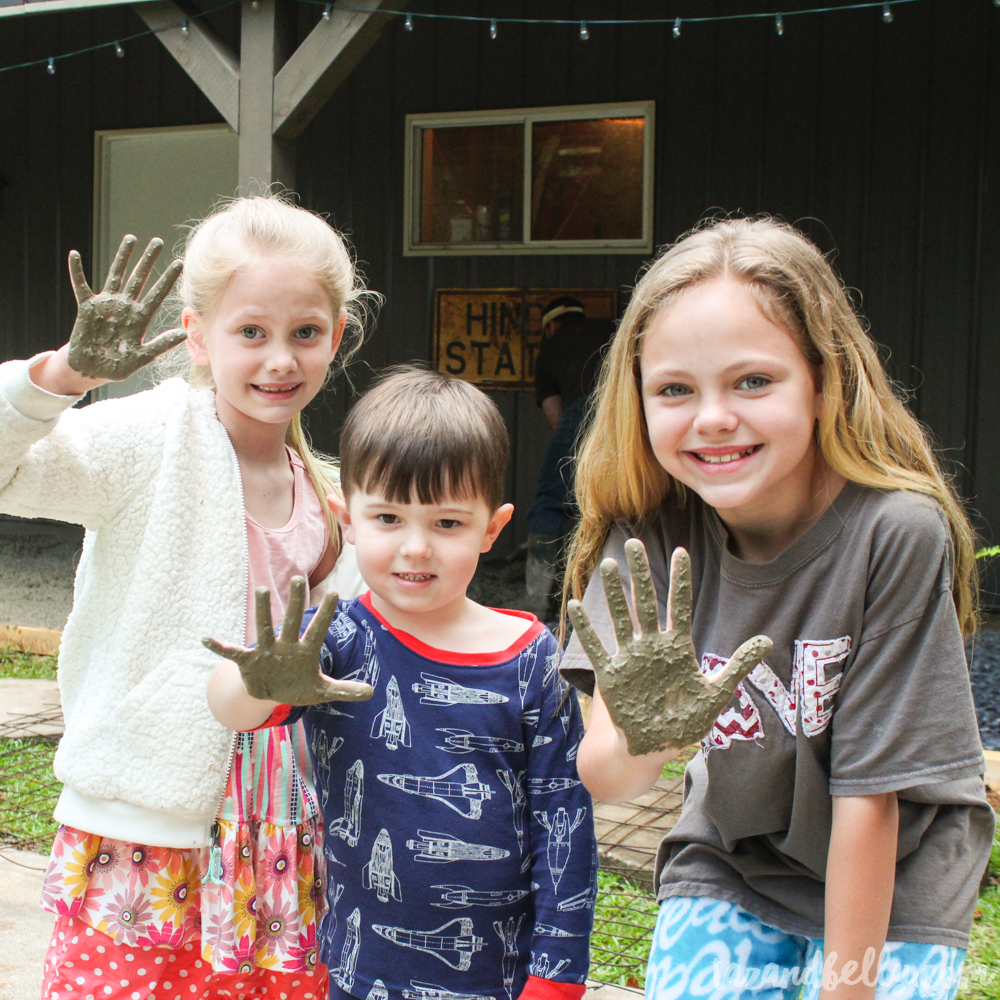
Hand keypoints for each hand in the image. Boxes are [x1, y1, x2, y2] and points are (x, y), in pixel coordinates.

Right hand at [67, 235, 184, 379]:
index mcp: (140, 319)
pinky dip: (76, 271)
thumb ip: (160, 345)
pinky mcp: (86, 307)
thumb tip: (183, 333)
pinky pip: (80, 286)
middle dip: (148, 261)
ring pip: (116, 275)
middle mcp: (125, 307)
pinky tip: (75, 255)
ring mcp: (106, 305)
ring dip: (123, 257)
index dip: (167, 279)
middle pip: (139, 279)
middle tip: (158, 241)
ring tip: (131, 239)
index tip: (179, 263)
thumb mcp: (142, 357)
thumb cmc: (118, 366)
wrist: (92, 370)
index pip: (157, 295)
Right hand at [202, 577, 373, 705]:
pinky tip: (208, 639)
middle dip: (296, 602)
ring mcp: (267, 651)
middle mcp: (287, 645)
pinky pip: (233, 653)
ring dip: (263, 611)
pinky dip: (221, 647)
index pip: (319, 629)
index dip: (326, 613)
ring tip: (263, 591)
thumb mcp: (321, 692)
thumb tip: (371, 692)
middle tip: (298, 578)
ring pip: (265, 628)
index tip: (335, 592)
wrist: (272, 695)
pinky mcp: (249, 662)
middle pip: (293, 621)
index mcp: (306, 651)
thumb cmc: (298, 687)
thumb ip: (344, 690)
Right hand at [568, 539, 770, 755]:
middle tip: (634, 543)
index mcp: (678, 648)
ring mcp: (630, 658)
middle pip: (645, 602)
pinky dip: (587, 628)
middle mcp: (652, 646)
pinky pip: (596, 648)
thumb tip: (767, 639)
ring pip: (620, 618)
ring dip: (614, 592)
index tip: (680, 552)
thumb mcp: (716, 693)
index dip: (680, 580)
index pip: (680, 606)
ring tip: (608, 564)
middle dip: (640, 573)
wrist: (654, 747)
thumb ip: (737, 665)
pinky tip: (576, 605)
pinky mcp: (611, 675)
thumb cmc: (685, 721)